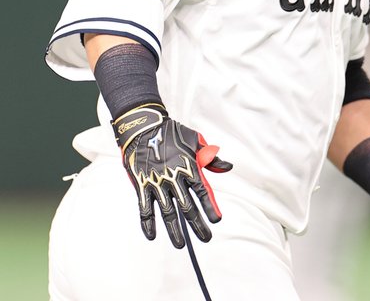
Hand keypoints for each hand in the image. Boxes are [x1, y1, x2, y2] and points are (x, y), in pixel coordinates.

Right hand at [113, 105, 231, 248]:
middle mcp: (174, 177)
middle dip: (197, 224)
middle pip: (188, 206)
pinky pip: (145, 208)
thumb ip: (210, 157)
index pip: (203, 191)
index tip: (217, 220)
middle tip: (206, 238)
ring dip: (174, 230)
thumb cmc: (171, 132)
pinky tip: (152, 235)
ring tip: (181, 245)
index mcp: (189, 166)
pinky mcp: (142, 185)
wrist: (143, 126)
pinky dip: (147, 223)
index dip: (210, 206)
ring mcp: (157, 182)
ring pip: (168, 212)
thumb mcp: (194, 139)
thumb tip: (227, 167)